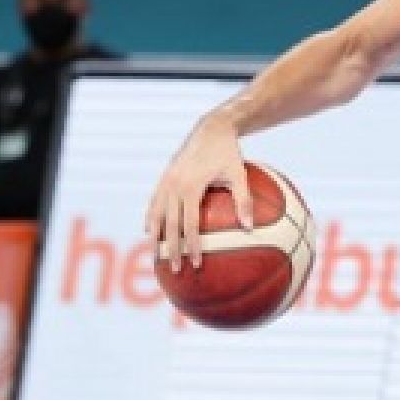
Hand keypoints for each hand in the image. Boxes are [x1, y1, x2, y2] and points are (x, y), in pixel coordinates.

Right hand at [144, 111, 250, 270]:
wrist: (211, 129)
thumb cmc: (229, 153)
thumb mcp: (240, 174)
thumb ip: (244, 201)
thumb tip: (249, 228)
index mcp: (191, 187)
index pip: (190, 224)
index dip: (192, 245)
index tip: (196, 263)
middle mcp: (174, 185)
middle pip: (169, 225)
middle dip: (172, 249)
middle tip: (176, 270)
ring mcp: (166, 181)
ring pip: (156, 215)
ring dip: (156, 238)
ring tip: (156, 257)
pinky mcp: (163, 178)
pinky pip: (153, 202)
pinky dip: (150, 218)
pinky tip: (150, 232)